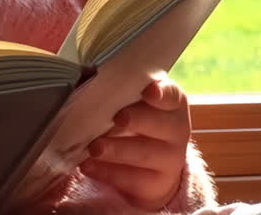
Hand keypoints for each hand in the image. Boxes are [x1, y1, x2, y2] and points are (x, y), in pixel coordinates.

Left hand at [80, 74, 191, 210]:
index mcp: (173, 105)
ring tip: (94, 148)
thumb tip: (84, 74)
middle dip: (138, 120)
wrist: (153, 167)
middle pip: (161, 125)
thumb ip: (118, 91)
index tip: (148, 91)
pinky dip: (107, 172)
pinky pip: (132, 180)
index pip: (172, 96)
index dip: (161, 93)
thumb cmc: (137, 123)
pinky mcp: (155, 185)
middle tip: (118, 118)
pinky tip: (88, 166)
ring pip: (145, 154)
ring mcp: (169, 160)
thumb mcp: (134, 105)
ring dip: (117, 149)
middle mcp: (177, 131)